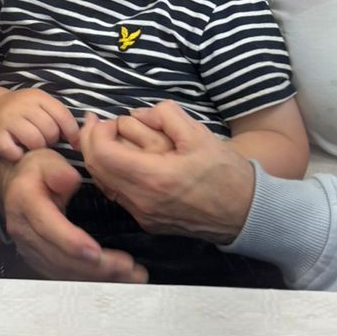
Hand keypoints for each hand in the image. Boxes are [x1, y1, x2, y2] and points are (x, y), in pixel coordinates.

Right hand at [0, 86, 80, 160]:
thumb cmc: (23, 111)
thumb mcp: (41, 106)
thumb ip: (59, 117)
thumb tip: (80, 139)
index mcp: (39, 97)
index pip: (63, 116)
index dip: (73, 133)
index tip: (75, 145)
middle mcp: (24, 105)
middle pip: (50, 130)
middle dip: (51, 140)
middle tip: (45, 141)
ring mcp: (9, 119)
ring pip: (35, 141)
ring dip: (37, 149)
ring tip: (32, 146)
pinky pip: (13, 151)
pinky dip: (18, 155)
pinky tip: (18, 151)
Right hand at [0, 149, 147, 283]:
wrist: (16, 186)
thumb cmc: (37, 171)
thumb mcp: (47, 160)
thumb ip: (60, 170)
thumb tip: (71, 182)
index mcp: (25, 203)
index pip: (49, 228)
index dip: (72, 243)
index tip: (97, 253)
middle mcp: (25, 231)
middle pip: (60, 257)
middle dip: (95, 267)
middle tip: (128, 268)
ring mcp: (31, 249)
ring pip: (64, 272)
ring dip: (98, 277)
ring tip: (131, 276)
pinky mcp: (40, 260)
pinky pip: (65, 276)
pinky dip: (91, 280)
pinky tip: (115, 279)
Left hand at [81, 101, 256, 241]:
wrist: (245, 213)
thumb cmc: (225, 172)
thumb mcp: (198, 133)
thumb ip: (164, 115)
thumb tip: (137, 113)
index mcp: (153, 177)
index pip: (101, 153)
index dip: (97, 132)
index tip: (109, 120)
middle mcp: (142, 201)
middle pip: (96, 169)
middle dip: (91, 142)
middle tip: (98, 123)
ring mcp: (143, 215)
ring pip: (104, 183)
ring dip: (101, 158)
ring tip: (111, 138)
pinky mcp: (148, 222)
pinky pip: (119, 195)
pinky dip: (114, 174)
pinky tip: (125, 159)